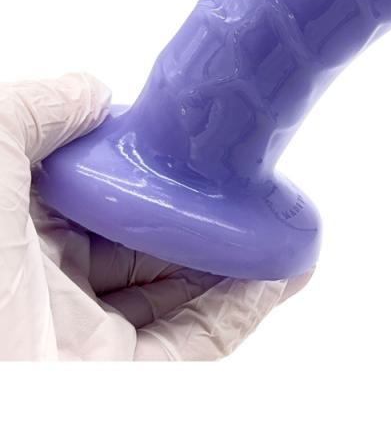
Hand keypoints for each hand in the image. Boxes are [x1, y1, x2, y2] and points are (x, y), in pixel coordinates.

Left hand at [0, 73, 312, 359]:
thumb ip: (30, 111)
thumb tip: (92, 93)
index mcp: (14, 242)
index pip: (88, 195)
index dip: (137, 164)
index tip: (181, 139)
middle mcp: (52, 292)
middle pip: (142, 242)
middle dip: (194, 211)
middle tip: (242, 180)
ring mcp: (95, 340)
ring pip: (181, 290)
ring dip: (234, 255)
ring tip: (275, 220)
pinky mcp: (138, 382)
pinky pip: (206, 338)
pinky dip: (248, 304)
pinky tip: (279, 270)